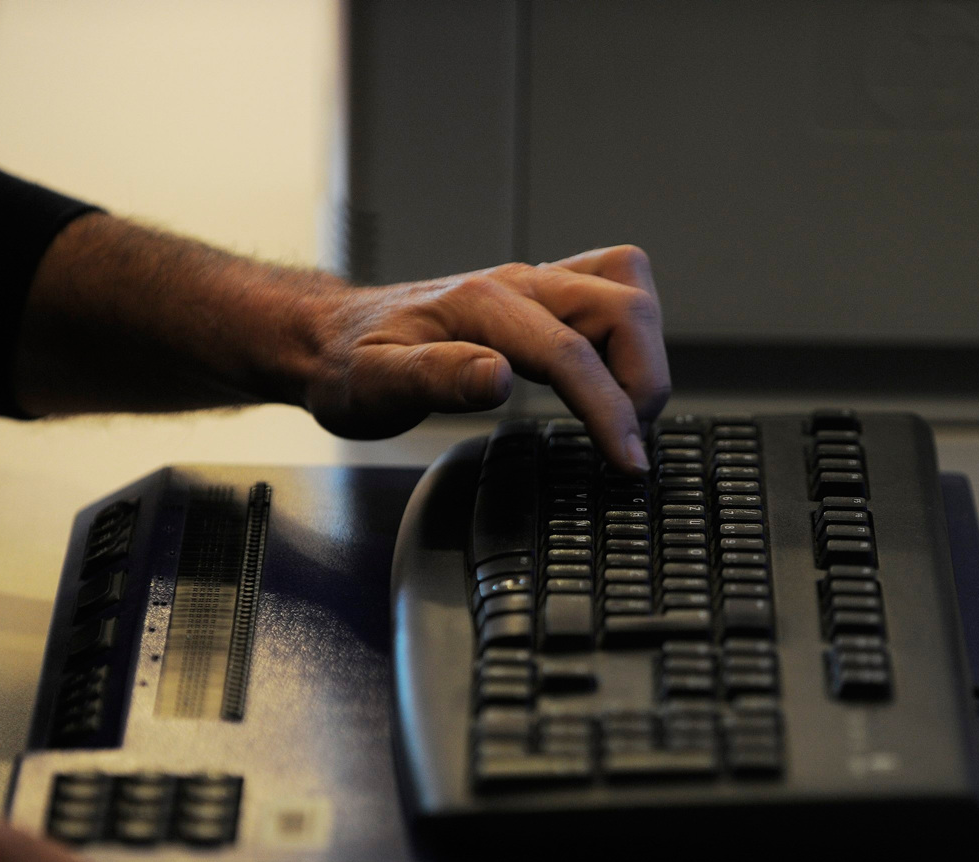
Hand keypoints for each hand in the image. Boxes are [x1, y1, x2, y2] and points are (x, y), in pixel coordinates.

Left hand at [300, 245, 668, 471]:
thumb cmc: (350, 365)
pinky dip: (633, 331)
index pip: (571, 353)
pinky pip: (612, 289)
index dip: (610, 408)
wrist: (331, 335)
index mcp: (482, 306)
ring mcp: (535, 285)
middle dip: (645, 378)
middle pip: (623, 307)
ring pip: (628, 287)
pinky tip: (614, 375)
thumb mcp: (374, 385)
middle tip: (630, 441)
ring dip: (647, 349)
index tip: (628, 459)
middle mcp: (518, 285)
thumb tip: (498, 379)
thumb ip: (437, 379)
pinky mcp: (543, 296)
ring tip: (629, 410)